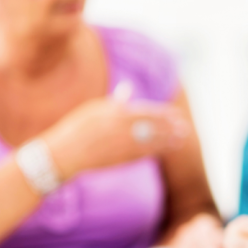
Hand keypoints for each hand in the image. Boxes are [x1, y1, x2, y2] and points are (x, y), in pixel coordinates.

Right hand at [42, 96, 188, 180]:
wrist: (62, 154)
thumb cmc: (76, 128)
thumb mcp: (94, 109)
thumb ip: (115, 101)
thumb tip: (128, 88)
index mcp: (116, 114)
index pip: (147, 112)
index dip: (164, 114)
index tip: (176, 114)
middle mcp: (122, 129)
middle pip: (154, 127)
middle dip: (170, 127)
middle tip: (184, 127)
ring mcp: (122, 145)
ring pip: (152, 142)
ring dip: (169, 140)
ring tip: (181, 138)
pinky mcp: (121, 159)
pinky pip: (144, 154)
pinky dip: (157, 150)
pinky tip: (167, 149)